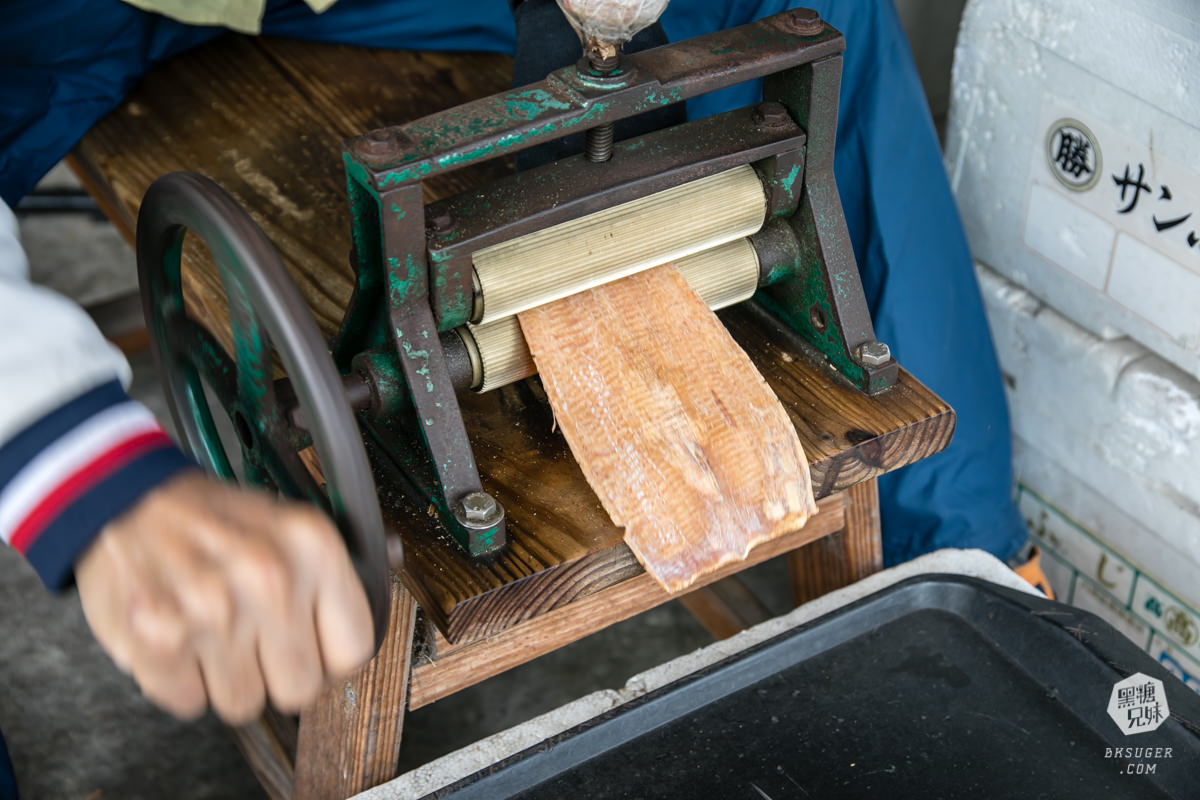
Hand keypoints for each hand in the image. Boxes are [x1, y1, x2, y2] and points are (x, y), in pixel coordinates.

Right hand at [75, 471, 373, 723]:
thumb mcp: (289, 525)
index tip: (311, 647)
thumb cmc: (210, 517)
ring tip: (209, 628)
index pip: (352, 650)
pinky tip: (178, 636)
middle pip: (299, 689)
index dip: (328, 656)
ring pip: (243, 703)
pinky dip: (179, 679)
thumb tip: (365, 626)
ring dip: (225, 677)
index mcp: (313, 546)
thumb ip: (330, 580)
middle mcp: (270, 579)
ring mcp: (214, 612)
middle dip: (275, 672)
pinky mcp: (160, 639)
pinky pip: (189, 702)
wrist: (124, 495)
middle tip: (251, 636)